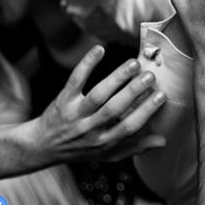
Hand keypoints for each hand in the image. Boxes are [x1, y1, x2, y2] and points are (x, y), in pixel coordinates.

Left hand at [30, 45, 166, 163]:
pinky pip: (75, 81)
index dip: (146, 111)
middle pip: (113, 109)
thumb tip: (163, 141)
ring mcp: (74, 114)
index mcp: (104, 142)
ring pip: (97, 95)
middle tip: (150, 76)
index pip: (128, 127)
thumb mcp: (108, 154)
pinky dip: (87, 64)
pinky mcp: (63, 100)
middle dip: (133, 92)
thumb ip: (135, 147)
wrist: (42, 147)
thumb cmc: (81, 149)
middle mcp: (89, 129)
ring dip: (116, 78)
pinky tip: (100, 50)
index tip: (161, 95)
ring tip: (133, 64)